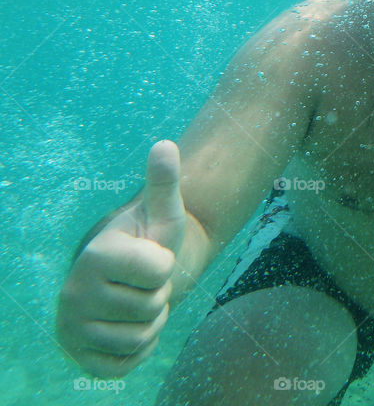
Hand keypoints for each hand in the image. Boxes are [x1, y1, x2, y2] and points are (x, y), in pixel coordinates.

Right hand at [56, 140, 185, 376]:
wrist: (130, 277)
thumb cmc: (151, 241)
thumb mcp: (163, 212)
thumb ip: (165, 181)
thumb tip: (166, 145)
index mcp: (96, 254)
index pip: (159, 270)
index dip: (165, 264)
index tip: (151, 257)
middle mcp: (74, 292)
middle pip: (152, 306)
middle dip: (159, 295)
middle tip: (144, 283)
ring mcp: (72, 327)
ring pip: (140, 338)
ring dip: (151, 323)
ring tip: (137, 302)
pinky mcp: (79, 357)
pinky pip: (125, 365)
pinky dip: (138, 350)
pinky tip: (129, 327)